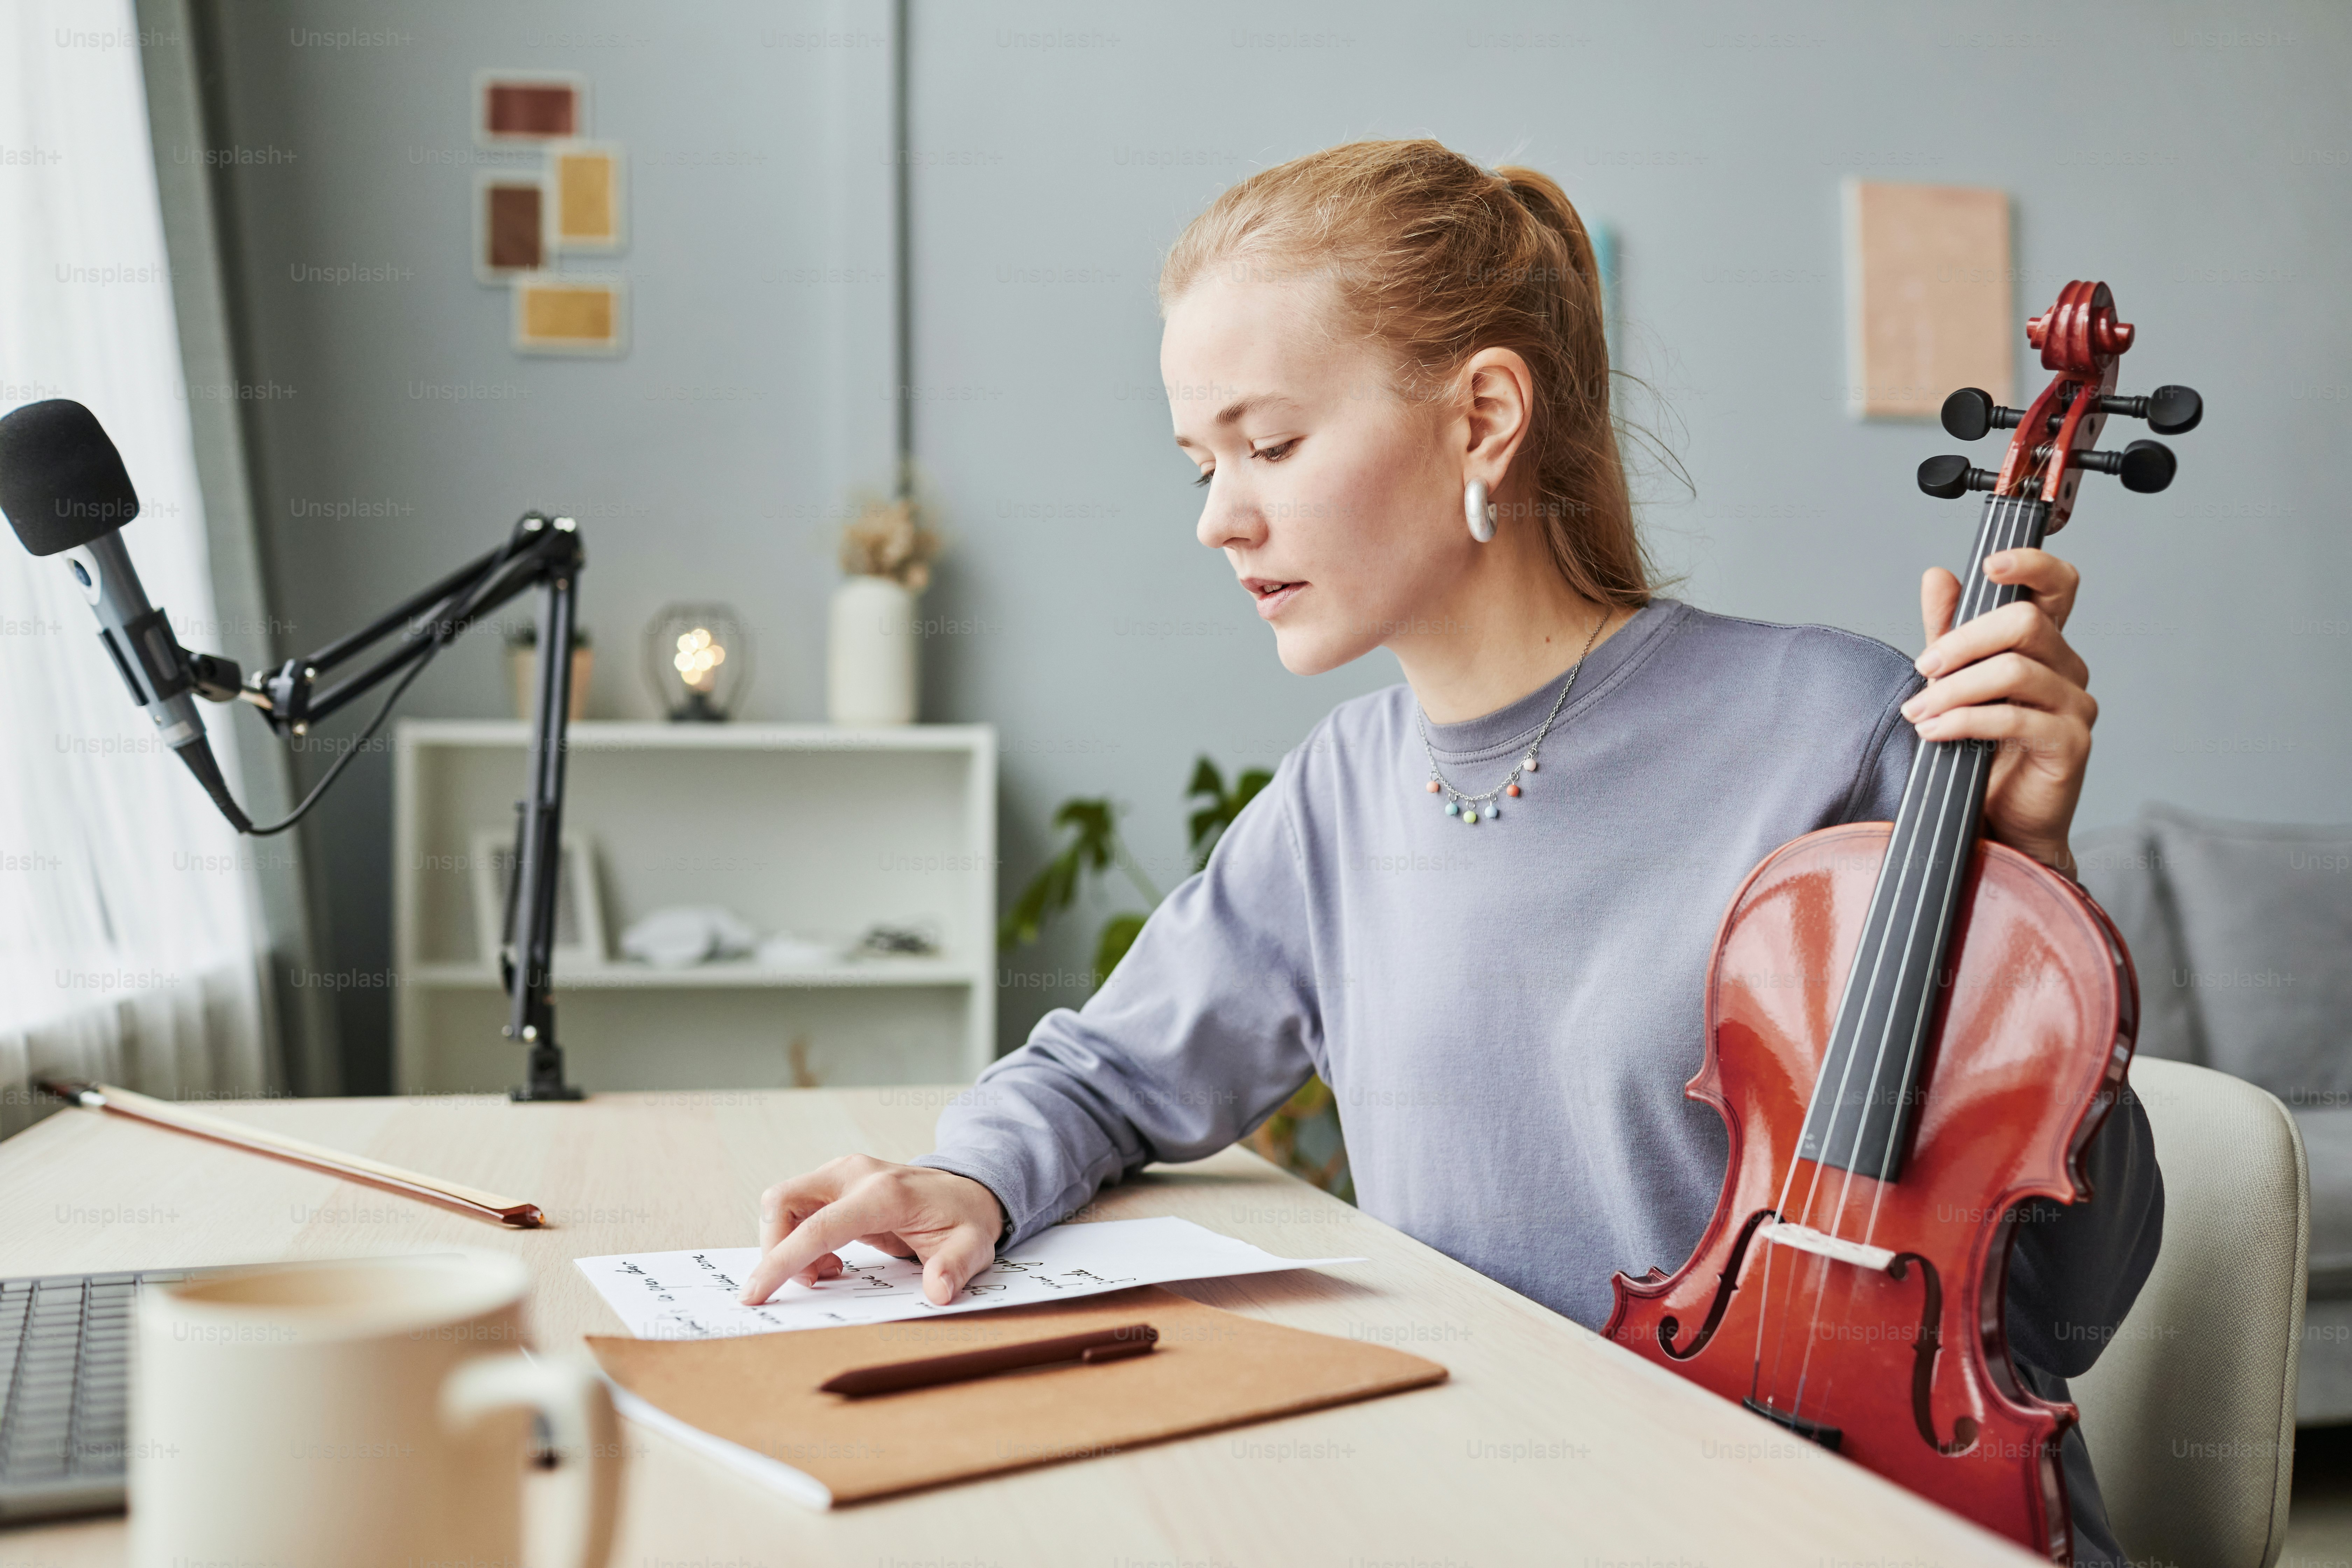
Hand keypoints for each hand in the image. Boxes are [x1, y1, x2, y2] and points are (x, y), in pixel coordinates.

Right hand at [739, 1155, 1005, 1307]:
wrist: (967, 1188)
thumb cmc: (964, 1218)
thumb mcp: (973, 1246)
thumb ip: (956, 1267)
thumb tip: (939, 1291)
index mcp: (883, 1194)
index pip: (817, 1227)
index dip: (781, 1261)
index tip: (755, 1294)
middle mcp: (854, 1175)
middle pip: (781, 1202)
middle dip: (775, 1250)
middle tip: (812, 1283)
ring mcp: (841, 1174)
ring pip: (782, 1204)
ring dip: (787, 1246)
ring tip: (828, 1273)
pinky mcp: (835, 1183)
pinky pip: (796, 1210)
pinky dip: (799, 1239)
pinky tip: (831, 1261)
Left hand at [1904, 548, 2095, 875]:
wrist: (2000, 821)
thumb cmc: (1982, 750)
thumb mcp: (1956, 680)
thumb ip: (1950, 629)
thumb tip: (1939, 576)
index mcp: (2044, 645)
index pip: (2058, 586)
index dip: (2032, 565)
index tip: (1990, 565)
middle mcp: (2067, 668)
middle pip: (2025, 622)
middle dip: (1963, 640)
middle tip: (1923, 667)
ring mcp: (2074, 704)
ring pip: (2015, 670)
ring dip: (1954, 689)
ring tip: (1919, 711)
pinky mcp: (2071, 743)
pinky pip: (2015, 717)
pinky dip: (1965, 721)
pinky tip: (1935, 734)